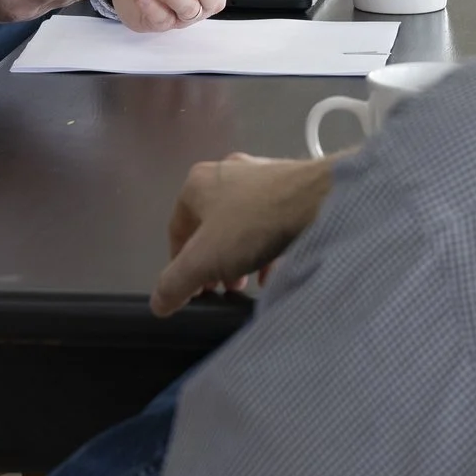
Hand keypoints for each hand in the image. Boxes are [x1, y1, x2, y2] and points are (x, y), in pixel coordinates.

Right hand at [150, 152, 337, 315]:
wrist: (317, 200)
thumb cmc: (251, 226)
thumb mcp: (202, 261)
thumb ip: (173, 284)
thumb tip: (158, 304)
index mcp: (197, 183)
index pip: (177, 231)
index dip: (180, 266)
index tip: (194, 291)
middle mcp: (227, 171)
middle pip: (211, 228)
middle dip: (214, 263)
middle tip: (224, 288)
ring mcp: (261, 175)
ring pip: (241, 225)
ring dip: (240, 257)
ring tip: (248, 283)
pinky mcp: (291, 184)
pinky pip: (270, 220)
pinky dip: (267, 247)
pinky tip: (274, 270)